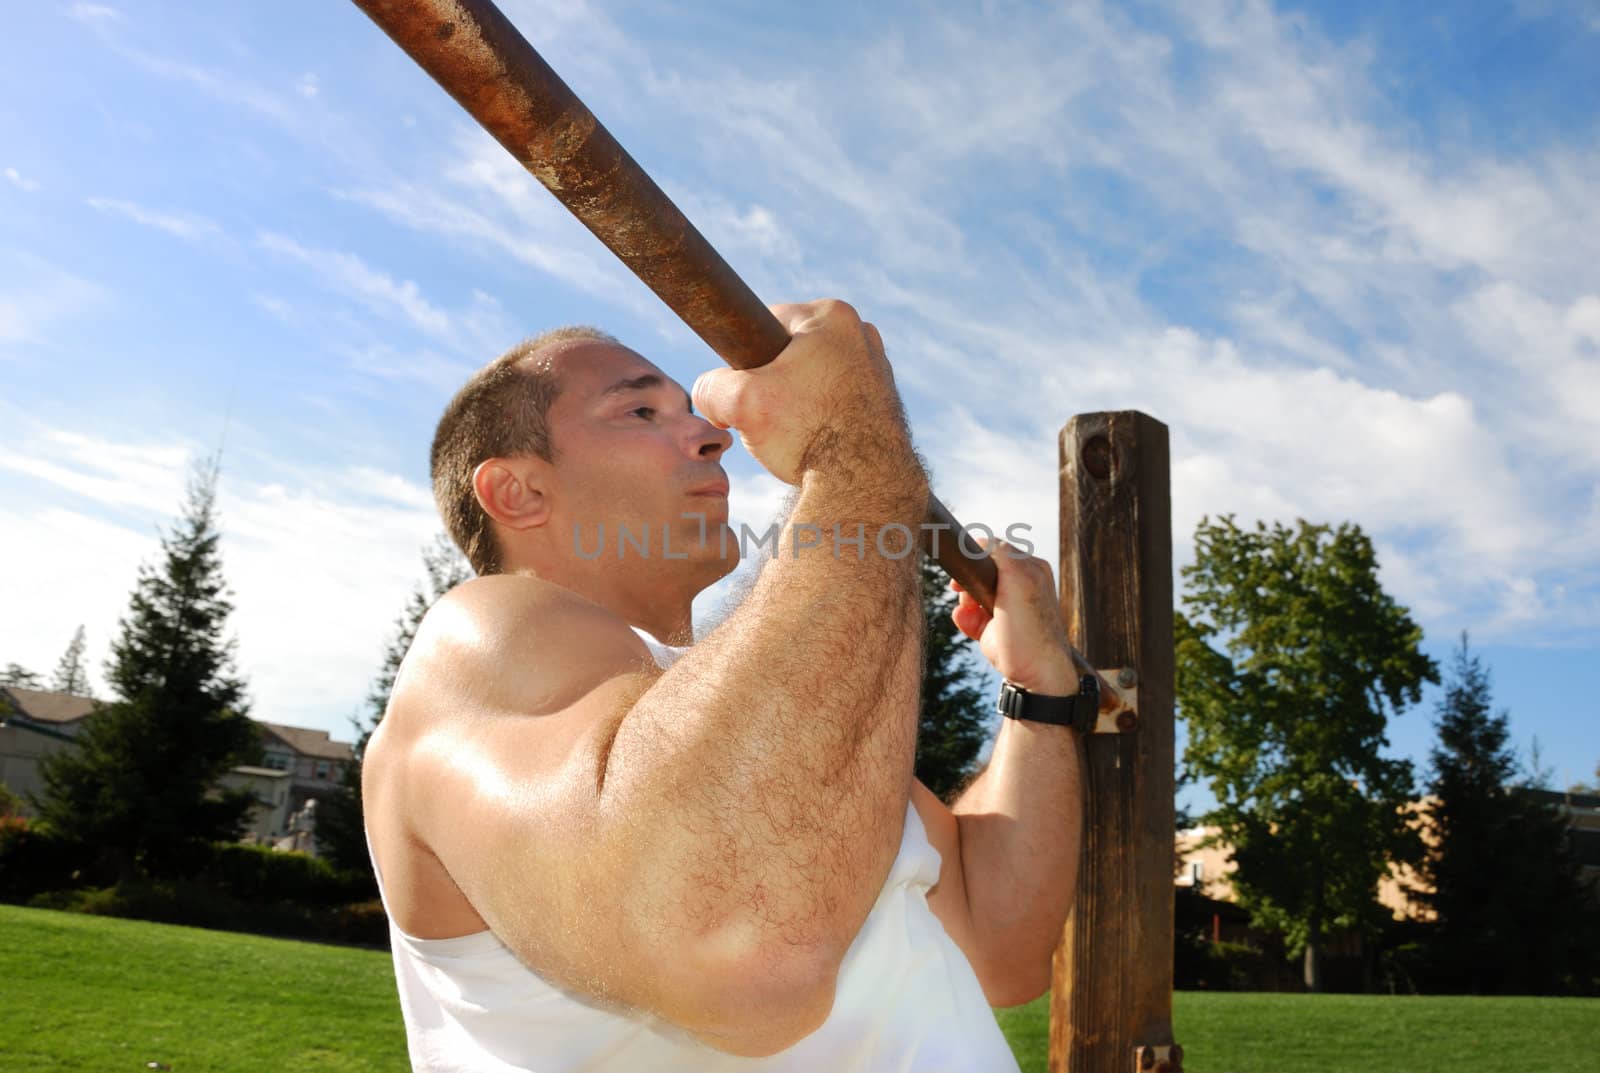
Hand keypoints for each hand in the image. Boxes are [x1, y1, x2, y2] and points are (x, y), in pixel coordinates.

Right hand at [691, 300, 915, 484]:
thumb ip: (711, 388)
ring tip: (795, 435)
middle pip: (792, 353)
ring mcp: (878, 369)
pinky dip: (823, 419)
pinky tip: (818, 443)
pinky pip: (837, 402)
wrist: (864, 484)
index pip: (765, 322)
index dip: (745, 359)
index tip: (746, 390)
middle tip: (770, 417)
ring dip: (798, 403)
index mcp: (832, 316)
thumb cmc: (808, 435)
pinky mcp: (885, 402)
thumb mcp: (740, 403)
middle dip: (774, 383)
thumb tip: (708, 393)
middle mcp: (862, 335)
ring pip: (814, 380)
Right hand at [950, 539, 1078, 694]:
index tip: (964, 566)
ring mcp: (1004, 608)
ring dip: (964, 603)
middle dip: (967, 582)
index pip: (995, 549)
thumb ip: (1001, 553)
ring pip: (969, 593)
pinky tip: (969, 625)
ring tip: (973, 614)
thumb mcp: (1019, 580)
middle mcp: (1018, 586)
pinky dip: (964, 619)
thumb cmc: (1031, 629)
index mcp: (1030, 569)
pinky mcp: (992, 628)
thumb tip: (980, 540)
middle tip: (963, 592)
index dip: (976, 556)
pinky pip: (968, 615)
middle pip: (978, 572)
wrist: (1034, 675)